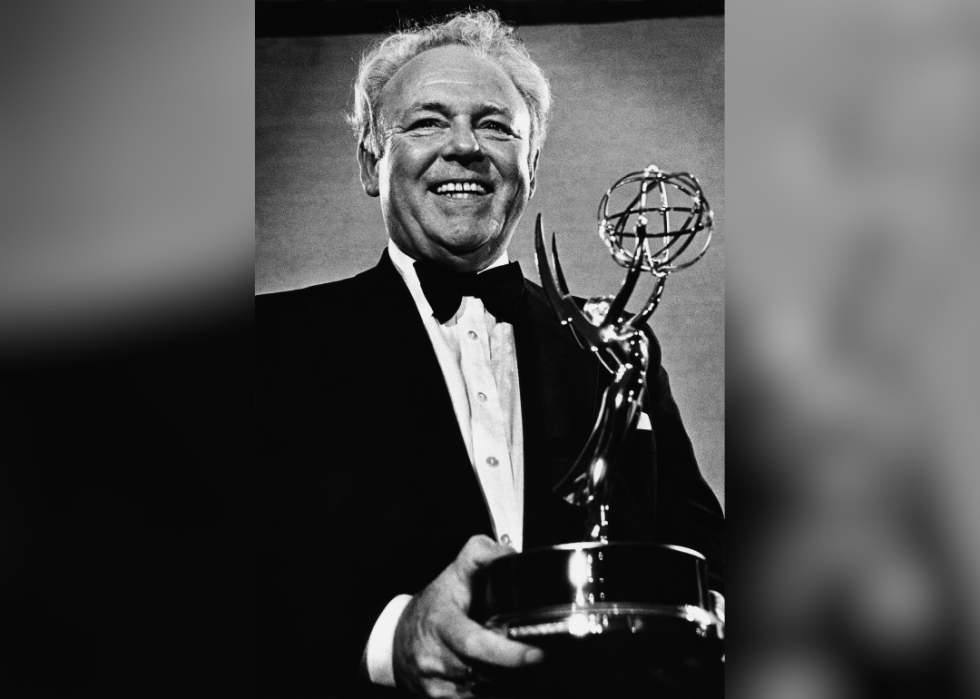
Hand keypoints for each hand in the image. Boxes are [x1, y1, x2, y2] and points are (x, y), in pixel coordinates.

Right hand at [392, 535, 543, 697]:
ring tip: (523, 669)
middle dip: (513, 668)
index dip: (507, 654)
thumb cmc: (430, 608)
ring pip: (486, 692)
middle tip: (537, 660)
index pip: (474, 643)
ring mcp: (439, 684)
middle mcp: (437, 658)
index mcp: (442, 624)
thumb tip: (509, 554)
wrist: (395, 642)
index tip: (536, 655)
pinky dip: (497, 693)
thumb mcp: (451, 574)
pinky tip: (505, 681)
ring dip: (509, 683)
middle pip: (486, 672)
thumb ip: (480, 555)